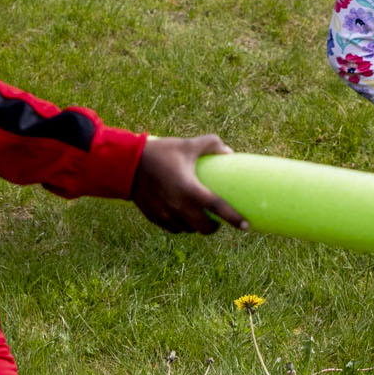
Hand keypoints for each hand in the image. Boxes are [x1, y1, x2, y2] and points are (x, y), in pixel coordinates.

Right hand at [128, 134, 245, 233]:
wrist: (127, 164)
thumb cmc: (161, 153)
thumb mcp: (187, 145)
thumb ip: (210, 145)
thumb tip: (228, 152)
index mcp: (191, 190)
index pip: (218, 208)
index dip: (235, 219)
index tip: (246, 226)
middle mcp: (180, 207)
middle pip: (204, 228)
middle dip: (214, 227)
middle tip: (217, 219)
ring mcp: (166, 215)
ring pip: (188, 230)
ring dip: (196, 226)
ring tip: (200, 217)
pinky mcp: (155, 218)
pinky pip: (174, 228)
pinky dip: (181, 225)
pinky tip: (183, 218)